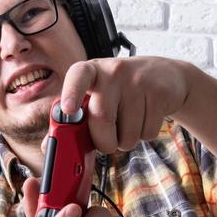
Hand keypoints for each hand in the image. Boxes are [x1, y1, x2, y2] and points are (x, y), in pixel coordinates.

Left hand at [55, 55, 193, 154]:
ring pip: (127, 133)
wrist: (165, 76)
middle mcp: (113, 71)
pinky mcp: (159, 92)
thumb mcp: (98, 94)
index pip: (78, 76)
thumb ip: (76, 118)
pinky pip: (147, 132)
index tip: (68, 109)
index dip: (71, 93)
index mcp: (91, 71)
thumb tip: (51, 145)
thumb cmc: (121, 91)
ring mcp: (138, 80)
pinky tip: (144, 119)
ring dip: (126, 141)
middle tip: (107, 142)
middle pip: (102, 118)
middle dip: (104, 141)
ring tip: (129, 124)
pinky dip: (144, 136)